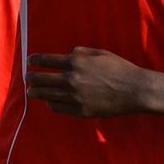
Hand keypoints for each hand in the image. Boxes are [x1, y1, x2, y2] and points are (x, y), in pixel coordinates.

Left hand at [26, 47, 143, 117]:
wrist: (134, 90)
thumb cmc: (119, 69)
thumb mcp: (100, 53)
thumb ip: (81, 52)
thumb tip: (69, 53)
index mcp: (75, 62)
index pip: (46, 60)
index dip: (35, 60)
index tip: (30, 61)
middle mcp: (71, 79)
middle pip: (41, 79)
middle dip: (32, 78)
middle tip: (29, 78)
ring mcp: (74, 96)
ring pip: (46, 95)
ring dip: (36, 93)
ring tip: (32, 92)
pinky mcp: (79, 110)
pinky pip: (58, 107)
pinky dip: (51, 104)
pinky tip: (49, 102)